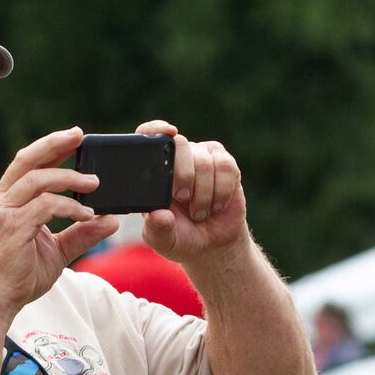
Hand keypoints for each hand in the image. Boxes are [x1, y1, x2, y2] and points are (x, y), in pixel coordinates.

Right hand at [0, 127, 118, 312]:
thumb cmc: (20, 276)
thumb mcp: (57, 251)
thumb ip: (81, 233)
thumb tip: (110, 220)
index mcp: (7, 201)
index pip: (28, 164)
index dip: (50, 148)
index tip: (75, 139)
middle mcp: (1, 201)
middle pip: (27, 160)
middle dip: (55, 144)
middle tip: (80, 136)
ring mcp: (4, 213)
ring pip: (37, 180)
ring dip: (69, 178)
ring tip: (94, 183)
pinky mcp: (12, 228)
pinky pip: (44, 206)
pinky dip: (68, 206)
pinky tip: (86, 213)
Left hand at [133, 120, 246, 262]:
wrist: (213, 245)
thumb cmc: (183, 239)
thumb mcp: (165, 241)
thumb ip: (158, 230)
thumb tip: (158, 216)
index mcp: (155, 172)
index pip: (148, 136)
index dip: (155, 129)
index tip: (167, 133)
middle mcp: (178, 159)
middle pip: (180, 144)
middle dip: (184, 175)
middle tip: (184, 198)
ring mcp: (202, 158)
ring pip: (204, 161)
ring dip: (204, 193)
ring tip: (200, 213)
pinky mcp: (224, 164)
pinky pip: (226, 167)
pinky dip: (222, 190)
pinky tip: (217, 205)